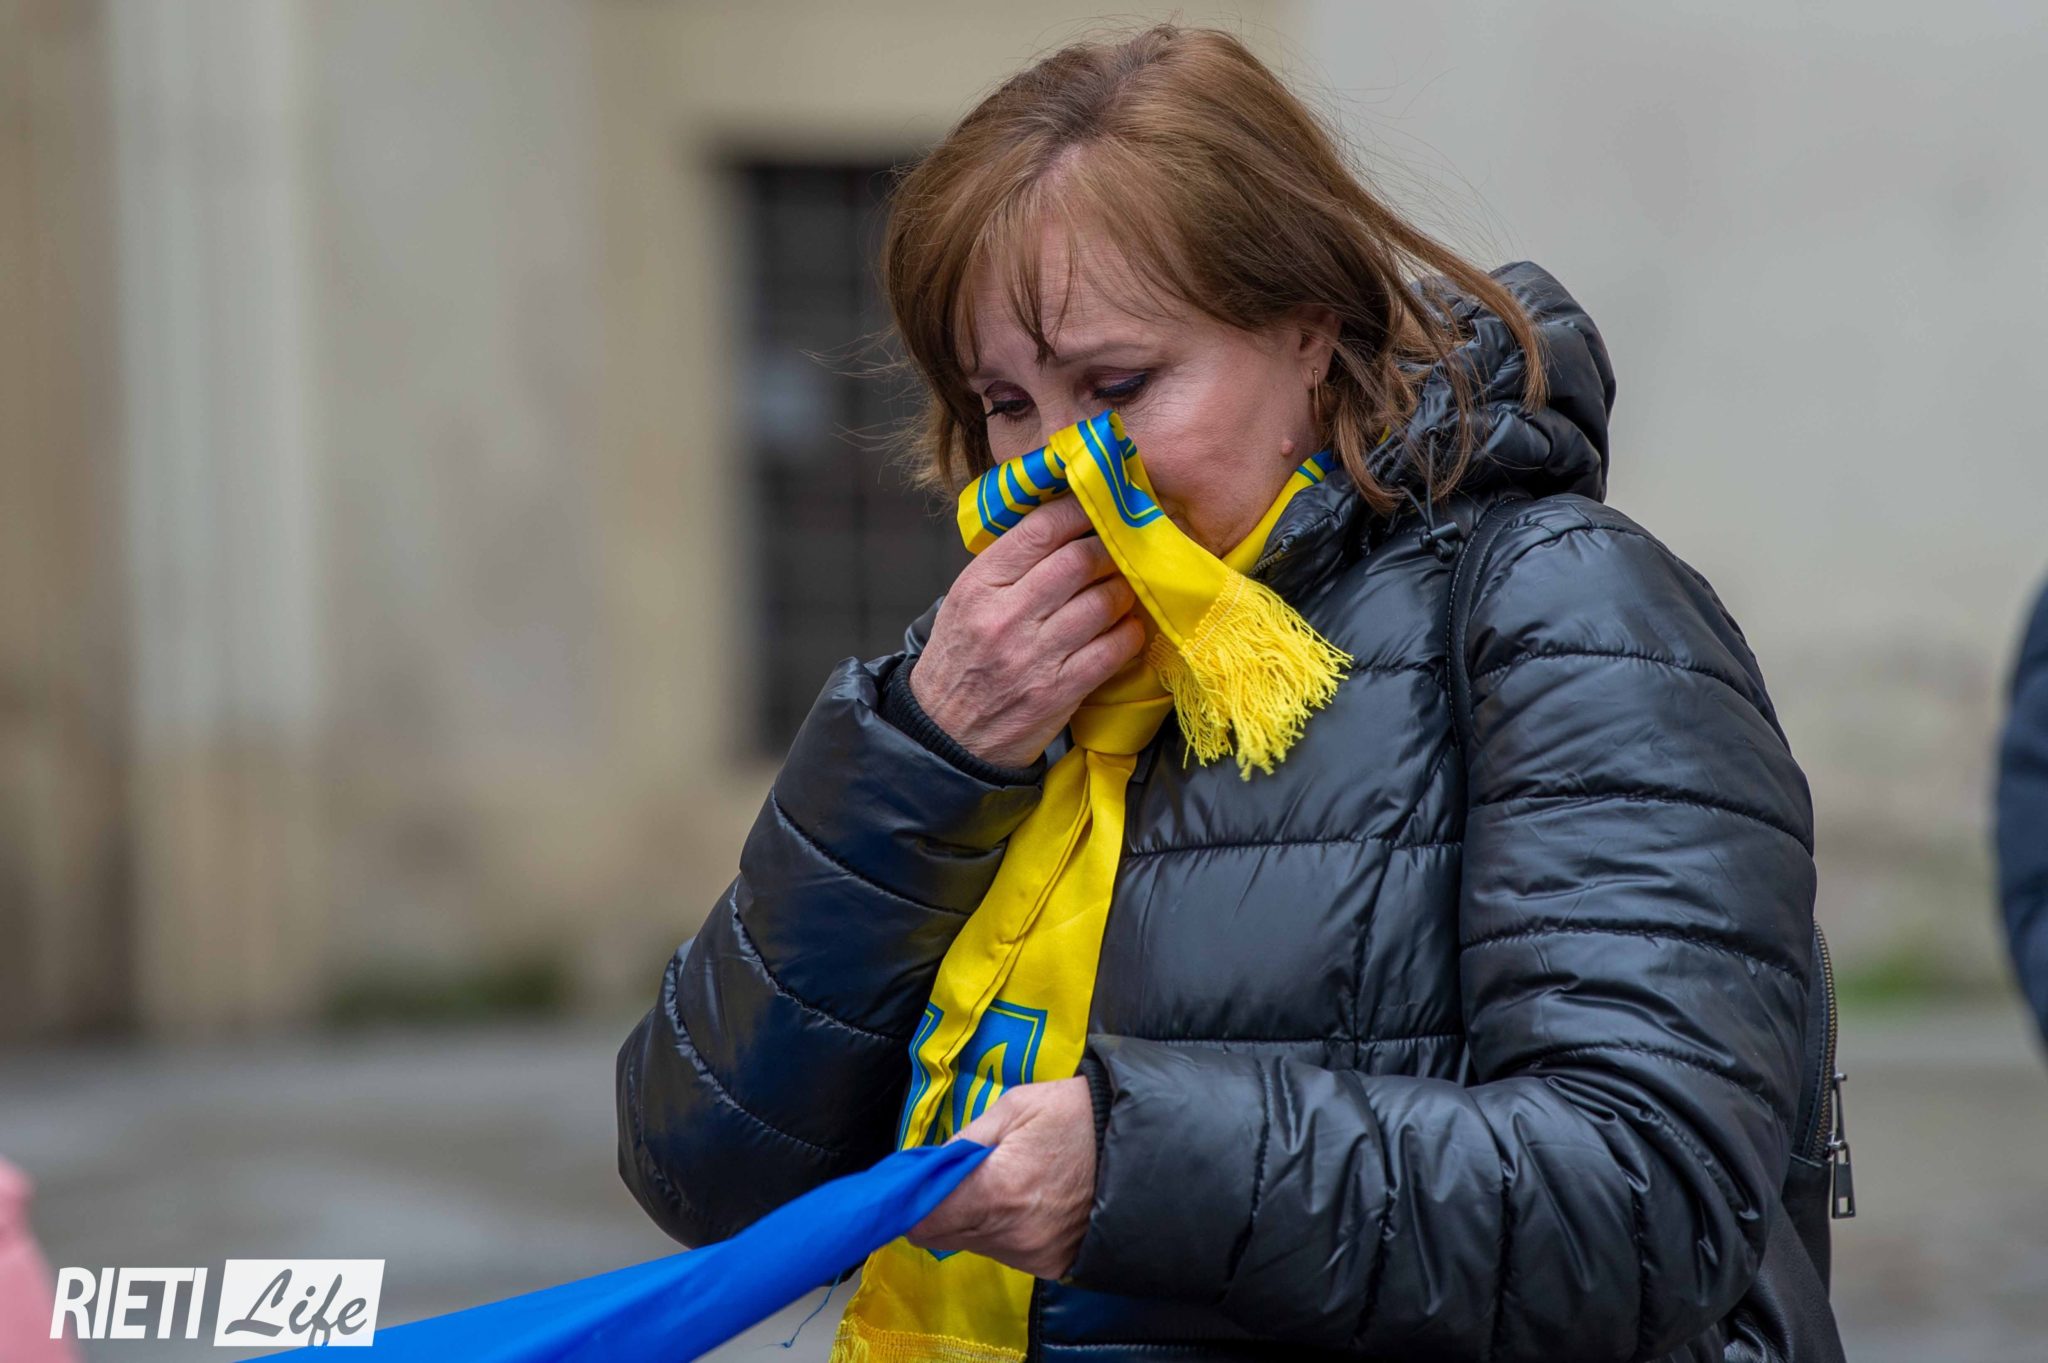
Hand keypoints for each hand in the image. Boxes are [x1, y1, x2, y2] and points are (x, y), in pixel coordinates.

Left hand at [904, 1076, 1095, 1279]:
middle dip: (943, 1207)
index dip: (912, 1203)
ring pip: (975, 1244)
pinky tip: (1030, 1201)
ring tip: (1009, 1182)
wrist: (1139, 1140)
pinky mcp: (1053, 1265)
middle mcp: (1010, 1234)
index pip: (923, 1222)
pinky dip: (1007, 1231)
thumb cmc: (1073, 1114)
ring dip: (977, 1219)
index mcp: (994, 1191)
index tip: (918, 1185)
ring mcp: (1034, 1254)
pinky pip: (1008, 1253)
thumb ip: (963, 1142)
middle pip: (943, 1236)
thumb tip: (927, 1166)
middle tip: (966, 1175)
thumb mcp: (1013, 1107)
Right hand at [912, 494, 1146, 768]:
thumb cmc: (961, 659)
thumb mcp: (966, 601)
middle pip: (1080, 560)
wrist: (946, 734)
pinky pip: (1113, 649)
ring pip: (1103, 602)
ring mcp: (1034, 656)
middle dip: (1111, 548)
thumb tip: (1065, 523)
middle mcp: (1005, 616)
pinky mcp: (1059, 692)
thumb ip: (1009, 565)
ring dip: (1125, 590)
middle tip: (1123, 547)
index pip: (1040, 530)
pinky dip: (1129, 633)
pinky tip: (1128, 627)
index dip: (1079, 509)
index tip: (1100, 504)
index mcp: (979, 585)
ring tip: (1125, 588)